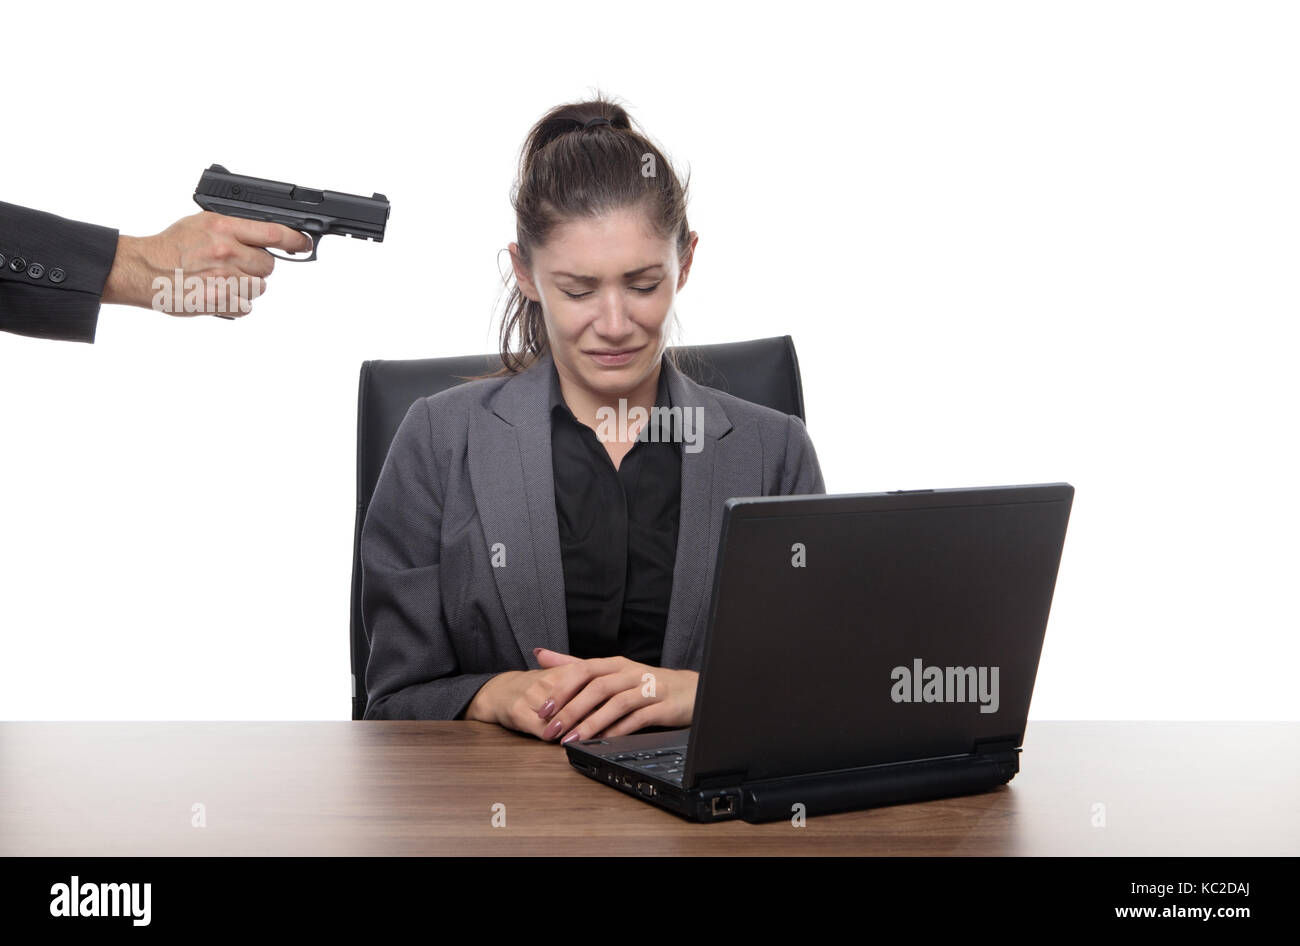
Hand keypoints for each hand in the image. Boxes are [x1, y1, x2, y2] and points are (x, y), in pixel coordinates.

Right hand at [102, 211, 311, 316]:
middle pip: (269, 265)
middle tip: (235, 265)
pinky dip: (237, 304)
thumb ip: (233, 227)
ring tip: (222, 280)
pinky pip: (247, 306)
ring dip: (247, 287)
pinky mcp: (220, 301)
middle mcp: (226, 251)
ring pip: (259, 288)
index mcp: (223, 227)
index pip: (274, 233)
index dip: (295, 240)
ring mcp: (224, 278)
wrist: (142, 270)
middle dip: (257, 267)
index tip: (303, 244)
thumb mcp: (201, 223)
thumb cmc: (170, 247)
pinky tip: (219, 294)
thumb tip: (266, 233)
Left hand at [464, 650, 697, 742]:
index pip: (583, 669)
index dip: (562, 688)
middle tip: (551, 730)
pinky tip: (604, 742)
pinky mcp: (663, 706)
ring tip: (571, 739)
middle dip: (571, 709)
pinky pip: (638, 718)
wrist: (691, 691)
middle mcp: (631, 673)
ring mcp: (649, 688)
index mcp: (615, 664)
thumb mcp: (610, 671)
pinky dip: (619, 730)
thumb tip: (540, 655)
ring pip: (616, 703)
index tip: (543, 708)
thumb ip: (575, 665)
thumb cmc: (646, 683)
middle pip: (597, 687)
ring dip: (591, 723)